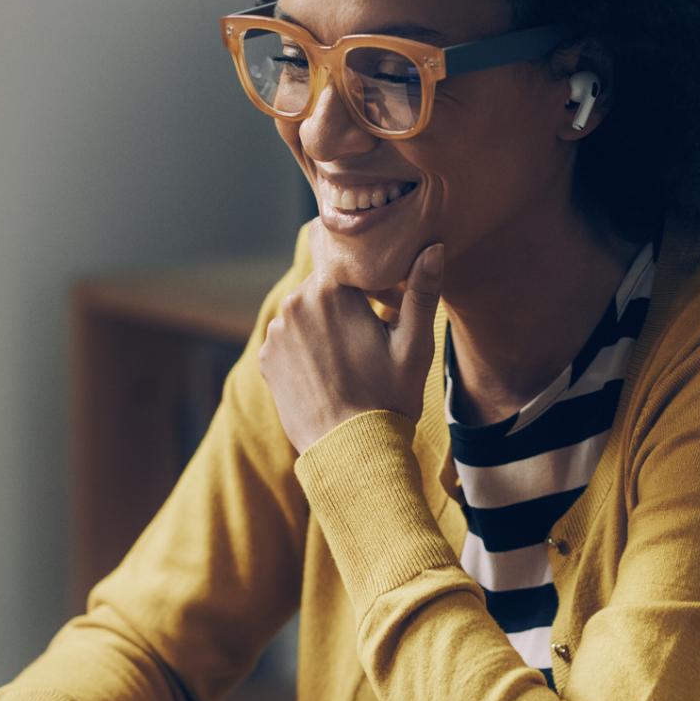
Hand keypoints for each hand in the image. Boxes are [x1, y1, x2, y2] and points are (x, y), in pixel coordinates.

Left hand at [258, 228, 445, 453]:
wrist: (352, 452)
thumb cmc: (389, 398)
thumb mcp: (415, 345)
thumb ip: (422, 292)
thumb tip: (433, 247)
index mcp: (329, 290)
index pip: (349, 262)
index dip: (372, 280)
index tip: (389, 307)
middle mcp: (293, 304)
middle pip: (325, 286)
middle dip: (347, 302)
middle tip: (372, 336)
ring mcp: (275, 333)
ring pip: (306, 312)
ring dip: (325, 325)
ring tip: (351, 360)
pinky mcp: (266, 359)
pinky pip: (289, 339)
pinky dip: (307, 349)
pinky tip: (329, 374)